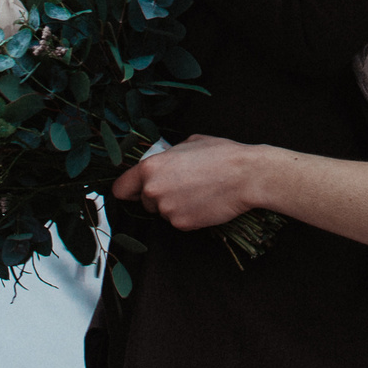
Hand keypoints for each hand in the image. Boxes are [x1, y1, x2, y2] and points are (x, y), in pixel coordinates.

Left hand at [110, 135, 258, 231]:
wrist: (246, 176)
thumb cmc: (221, 154)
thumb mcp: (189, 143)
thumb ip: (168, 157)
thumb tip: (162, 162)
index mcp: (150, 168)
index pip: (121, 188)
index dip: (129, 189)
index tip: (135, 191)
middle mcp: (153, 191)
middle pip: (144, 202)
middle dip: (159, 196)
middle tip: (182, 185)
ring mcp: (167, 210)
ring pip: (163, 212)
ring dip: (175, 205)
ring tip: (198, 192)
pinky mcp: (182, 224)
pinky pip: (179, 221)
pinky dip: (189, 215)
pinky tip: (204, 202)